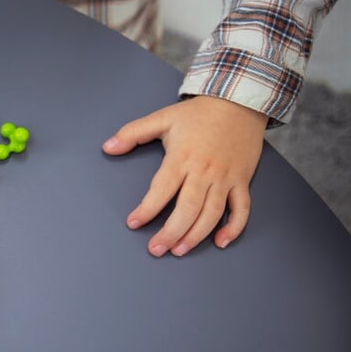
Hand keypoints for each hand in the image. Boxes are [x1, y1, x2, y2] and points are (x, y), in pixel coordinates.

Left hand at [102, 95, 266, 256]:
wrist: (239, 101)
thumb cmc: (199, 113)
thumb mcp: (163, 117)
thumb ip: (133, 133)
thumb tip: (107, 147)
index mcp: (182, 157)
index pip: (162, 189)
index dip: (147, 209)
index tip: (134, 223)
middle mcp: (204, 171)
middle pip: (188, 208)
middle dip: (170, 232)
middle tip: (156, 249)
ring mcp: (225, 178)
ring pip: (212, 213)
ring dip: (196, 235)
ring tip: (179, 250)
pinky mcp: (242, 180)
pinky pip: (241, 209)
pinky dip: (234, 227)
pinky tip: (221, 242)